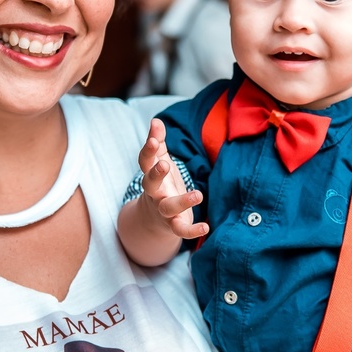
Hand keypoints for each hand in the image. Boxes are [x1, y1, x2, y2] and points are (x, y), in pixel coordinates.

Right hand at [136, 119, 207, 239]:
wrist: (153, 218)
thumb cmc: (160, 183)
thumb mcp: (159, 161)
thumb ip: (157, 142)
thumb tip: (156, 120)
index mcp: (151, 175)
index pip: (145, 161)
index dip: (148, 150)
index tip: (153, 138)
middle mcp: (154, 193)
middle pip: (149, 184)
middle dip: (156, 174)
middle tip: (165, 164)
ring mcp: (163, 210)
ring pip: (168, 207)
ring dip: (182, 202)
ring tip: (198, 194)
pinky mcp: (174, 225)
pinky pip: (180, 230)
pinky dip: (192, 230)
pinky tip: (206, 227)